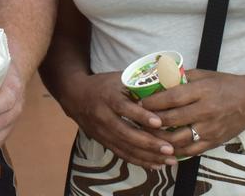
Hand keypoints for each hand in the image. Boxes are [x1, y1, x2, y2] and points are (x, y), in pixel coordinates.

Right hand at [59, 71, 173, 168]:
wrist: (75, 96)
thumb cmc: (102, 85)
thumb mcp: (117, 79)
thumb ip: (137, 83)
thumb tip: (165, 86)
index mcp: (107, 97)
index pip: (124, 108)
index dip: (141, 116)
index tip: (158, 122)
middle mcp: (103, 116)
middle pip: (126, 133)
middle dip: (149, 143)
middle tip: (170, 149)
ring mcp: (102, 132)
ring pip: (125, 148)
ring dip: (148, 156)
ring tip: (169, 161)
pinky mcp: (103, 142)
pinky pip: (122, 154)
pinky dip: (139, 161)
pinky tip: (156, 165)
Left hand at [139, 69, 244, 157]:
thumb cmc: (226, 84)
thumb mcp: (204, 74)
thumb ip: (182, 77)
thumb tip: (159, 79)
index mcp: (202, 91)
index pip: (172, 98)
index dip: (153, 102)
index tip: (140, 103)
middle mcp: (206, 111)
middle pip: (172, 119)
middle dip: (152, 120)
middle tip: (138, 118)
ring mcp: (210, 129)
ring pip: (178, 139)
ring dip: (160, 138)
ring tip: (147, 133)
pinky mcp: (214, 142)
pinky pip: (190, 150)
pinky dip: (175, 150)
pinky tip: (164, 146)